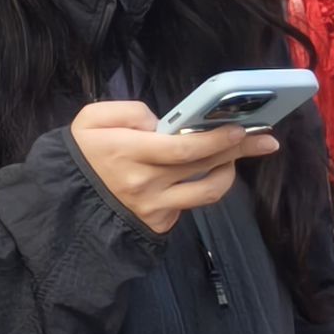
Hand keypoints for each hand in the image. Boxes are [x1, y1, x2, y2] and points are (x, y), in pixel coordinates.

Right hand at [68, 100, 277, 234]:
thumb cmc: (83, 154)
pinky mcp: (161, 223)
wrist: (67, 199)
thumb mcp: (90, 119)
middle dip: (239, 150)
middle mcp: (146, 182)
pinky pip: (192, 204)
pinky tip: (208, 174)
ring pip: (208, 192)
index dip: (215, 139)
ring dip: (229, 173)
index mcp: (127, 152)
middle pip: (204, 166)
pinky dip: (204, 186)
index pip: (183, 148)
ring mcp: (156, 207)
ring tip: (236, 158)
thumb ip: (127, 110)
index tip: (239, 128)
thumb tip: (160, 121)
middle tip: (266, 140)